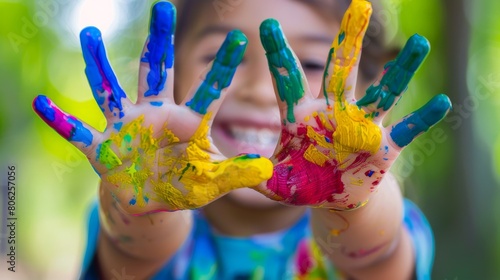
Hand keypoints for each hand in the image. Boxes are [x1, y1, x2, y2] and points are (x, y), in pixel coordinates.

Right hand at [32, 1, 271, 214]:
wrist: (149, 202)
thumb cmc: (183, 187)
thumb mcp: (212, 184)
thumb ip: (236, 175)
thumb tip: (267, 171)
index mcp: (186, 123)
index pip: (209, 90)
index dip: (223, 67)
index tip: (240, 39)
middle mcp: (154, 115)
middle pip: (157, 72)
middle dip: (159, 41)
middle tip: (162, 7)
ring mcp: (125, 129)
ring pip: (111, 90)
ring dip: (99, 64)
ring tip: (89, 33)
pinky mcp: (102, 148)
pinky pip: (77, 133)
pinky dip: (60, 121)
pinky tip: (40, 103)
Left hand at [256, 0, 450, 209]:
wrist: (334, 196)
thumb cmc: (303, 183)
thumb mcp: (278, 183)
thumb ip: (259, 177)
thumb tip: (245, 172)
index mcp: (301, 116)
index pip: (288, 79)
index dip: (278, 53)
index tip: (266, 22)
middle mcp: (333, 112)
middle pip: (341, 71)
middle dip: (348, 40)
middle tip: (359, 3)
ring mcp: (361, 127)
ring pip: (382, 93)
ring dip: (401, 71)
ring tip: (420, 43)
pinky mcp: (383, 146)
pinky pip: (406, 130)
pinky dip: (422, 119)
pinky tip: (443, 103)